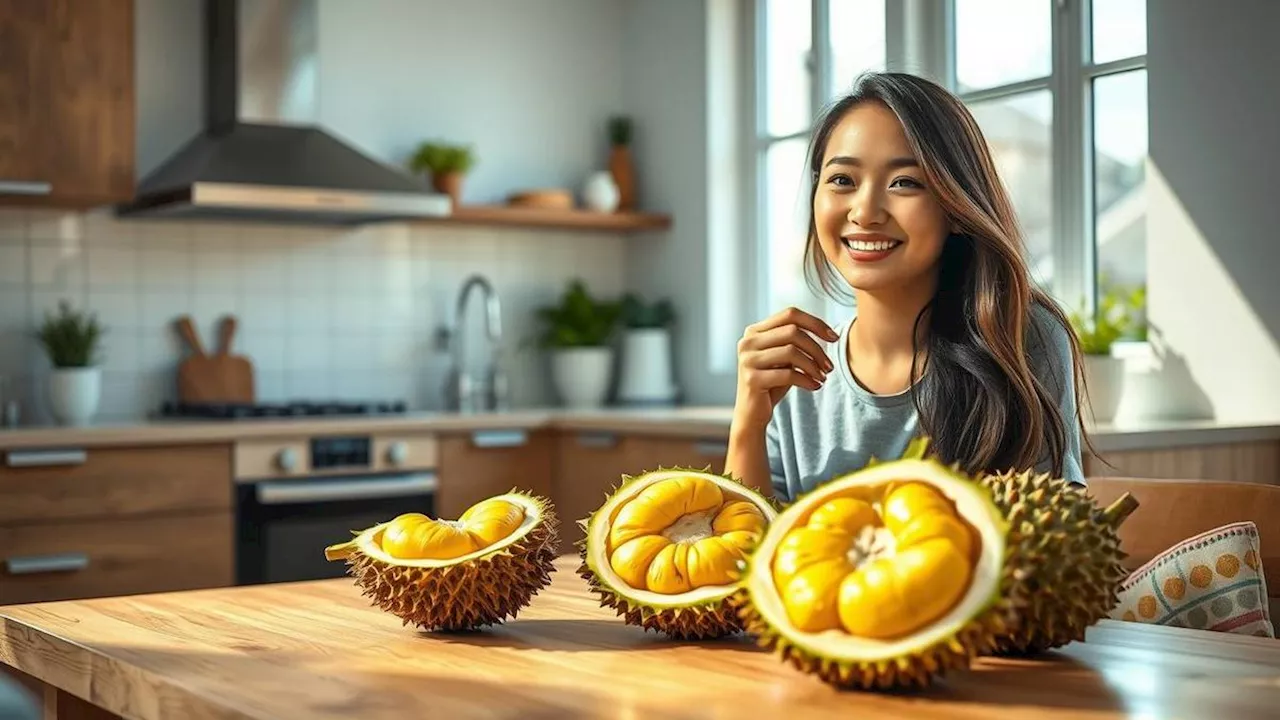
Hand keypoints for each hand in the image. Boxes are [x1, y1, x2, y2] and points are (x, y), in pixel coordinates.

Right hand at [732, 307, 837, 430]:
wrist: (752, 414)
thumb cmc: (772, 383)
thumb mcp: (784, 358)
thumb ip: (796, 342)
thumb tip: (828, 331)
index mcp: (754, 331)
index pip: (790, 314)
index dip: (816, 323)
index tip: (835, 338)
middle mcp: (748, 342)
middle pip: (792, 332)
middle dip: (817, 348)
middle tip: (829, 366)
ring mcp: (748, 360)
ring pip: (791, 352)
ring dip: (813, 365)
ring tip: (823, 377)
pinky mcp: (752, 379)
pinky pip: (788, 374)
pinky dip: (807, 380)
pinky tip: (815, 386)